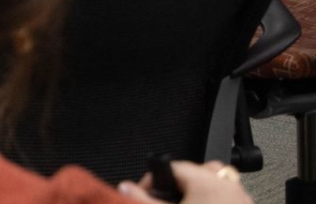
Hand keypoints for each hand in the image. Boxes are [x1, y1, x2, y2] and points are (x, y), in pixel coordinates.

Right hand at [119, 160, 250, 202]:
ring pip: (216, 184)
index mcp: (207, 182)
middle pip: (197, 171)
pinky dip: (214, 203)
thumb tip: (125, 188)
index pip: (173, 167)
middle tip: (165, 200)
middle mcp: (227, 187)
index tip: (143, 193)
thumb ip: (143, 200)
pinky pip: (228, 200)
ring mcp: (241, 200)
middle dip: (177, 184)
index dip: (153, 180)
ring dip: (198, 191)